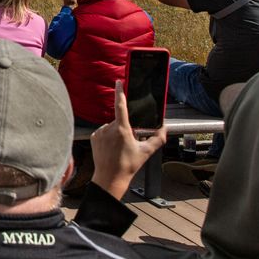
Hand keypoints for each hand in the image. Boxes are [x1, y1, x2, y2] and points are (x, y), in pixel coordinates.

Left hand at [90, 80, 167, 200]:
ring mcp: (100, 132)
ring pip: (111, 126)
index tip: (119, 82)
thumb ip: (158, 138)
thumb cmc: (129, 165)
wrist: (110, 177)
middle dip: (125, 128)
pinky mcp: (93, 136)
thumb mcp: (147, 152)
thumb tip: (164, 128)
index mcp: (122, 129)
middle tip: (128, 143)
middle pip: (120, 120)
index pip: (120, 106)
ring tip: (118, 148)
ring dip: (116, 132)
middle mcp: (109, 128)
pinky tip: (110, 148)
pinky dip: (108, 136)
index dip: (120, 92)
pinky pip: (103, 131)